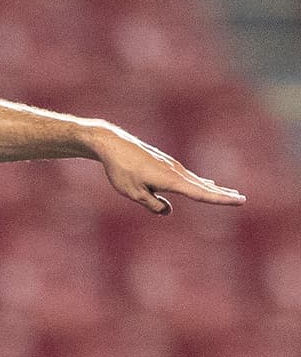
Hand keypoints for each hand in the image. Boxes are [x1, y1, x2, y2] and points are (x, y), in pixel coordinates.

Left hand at [93, 126, 245, 215]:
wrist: (113, 144)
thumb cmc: (121, 170)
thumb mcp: (133, 193)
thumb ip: (152, 204)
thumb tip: (167, 211)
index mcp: (170, 180)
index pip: (201, 193)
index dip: (220, 199)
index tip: (239, 200)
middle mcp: (176, 171)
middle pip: (203, 186)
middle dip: (222, 194)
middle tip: (242, 199)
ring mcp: (172, 166)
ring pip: (197, 180)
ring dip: (214, 188)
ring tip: (229, 193)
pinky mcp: (166, 164)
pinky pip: (188, 176)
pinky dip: (200, 182)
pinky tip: (206, 184)